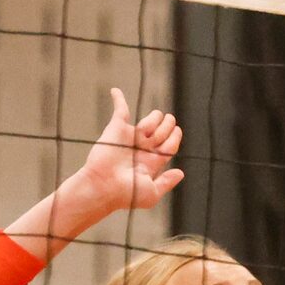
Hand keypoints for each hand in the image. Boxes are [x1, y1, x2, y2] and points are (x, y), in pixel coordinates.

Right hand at [68, 88, 182, 217]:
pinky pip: (119, 110)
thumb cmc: (127, 193)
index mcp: (151, 162)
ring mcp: (129, 138)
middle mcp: (141, 149)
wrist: (104, 186)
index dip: (175, 136)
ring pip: (149, 121)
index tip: (178, 130)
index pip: (168, 145)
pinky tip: (115, 91)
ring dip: (155, 119)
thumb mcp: (152, 193)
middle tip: (171, 120)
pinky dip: (118, 99)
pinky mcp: (116, 129)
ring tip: (152, 126)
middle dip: (169, 125)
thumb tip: (181, 172)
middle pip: (162, 132)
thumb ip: (166, 182)